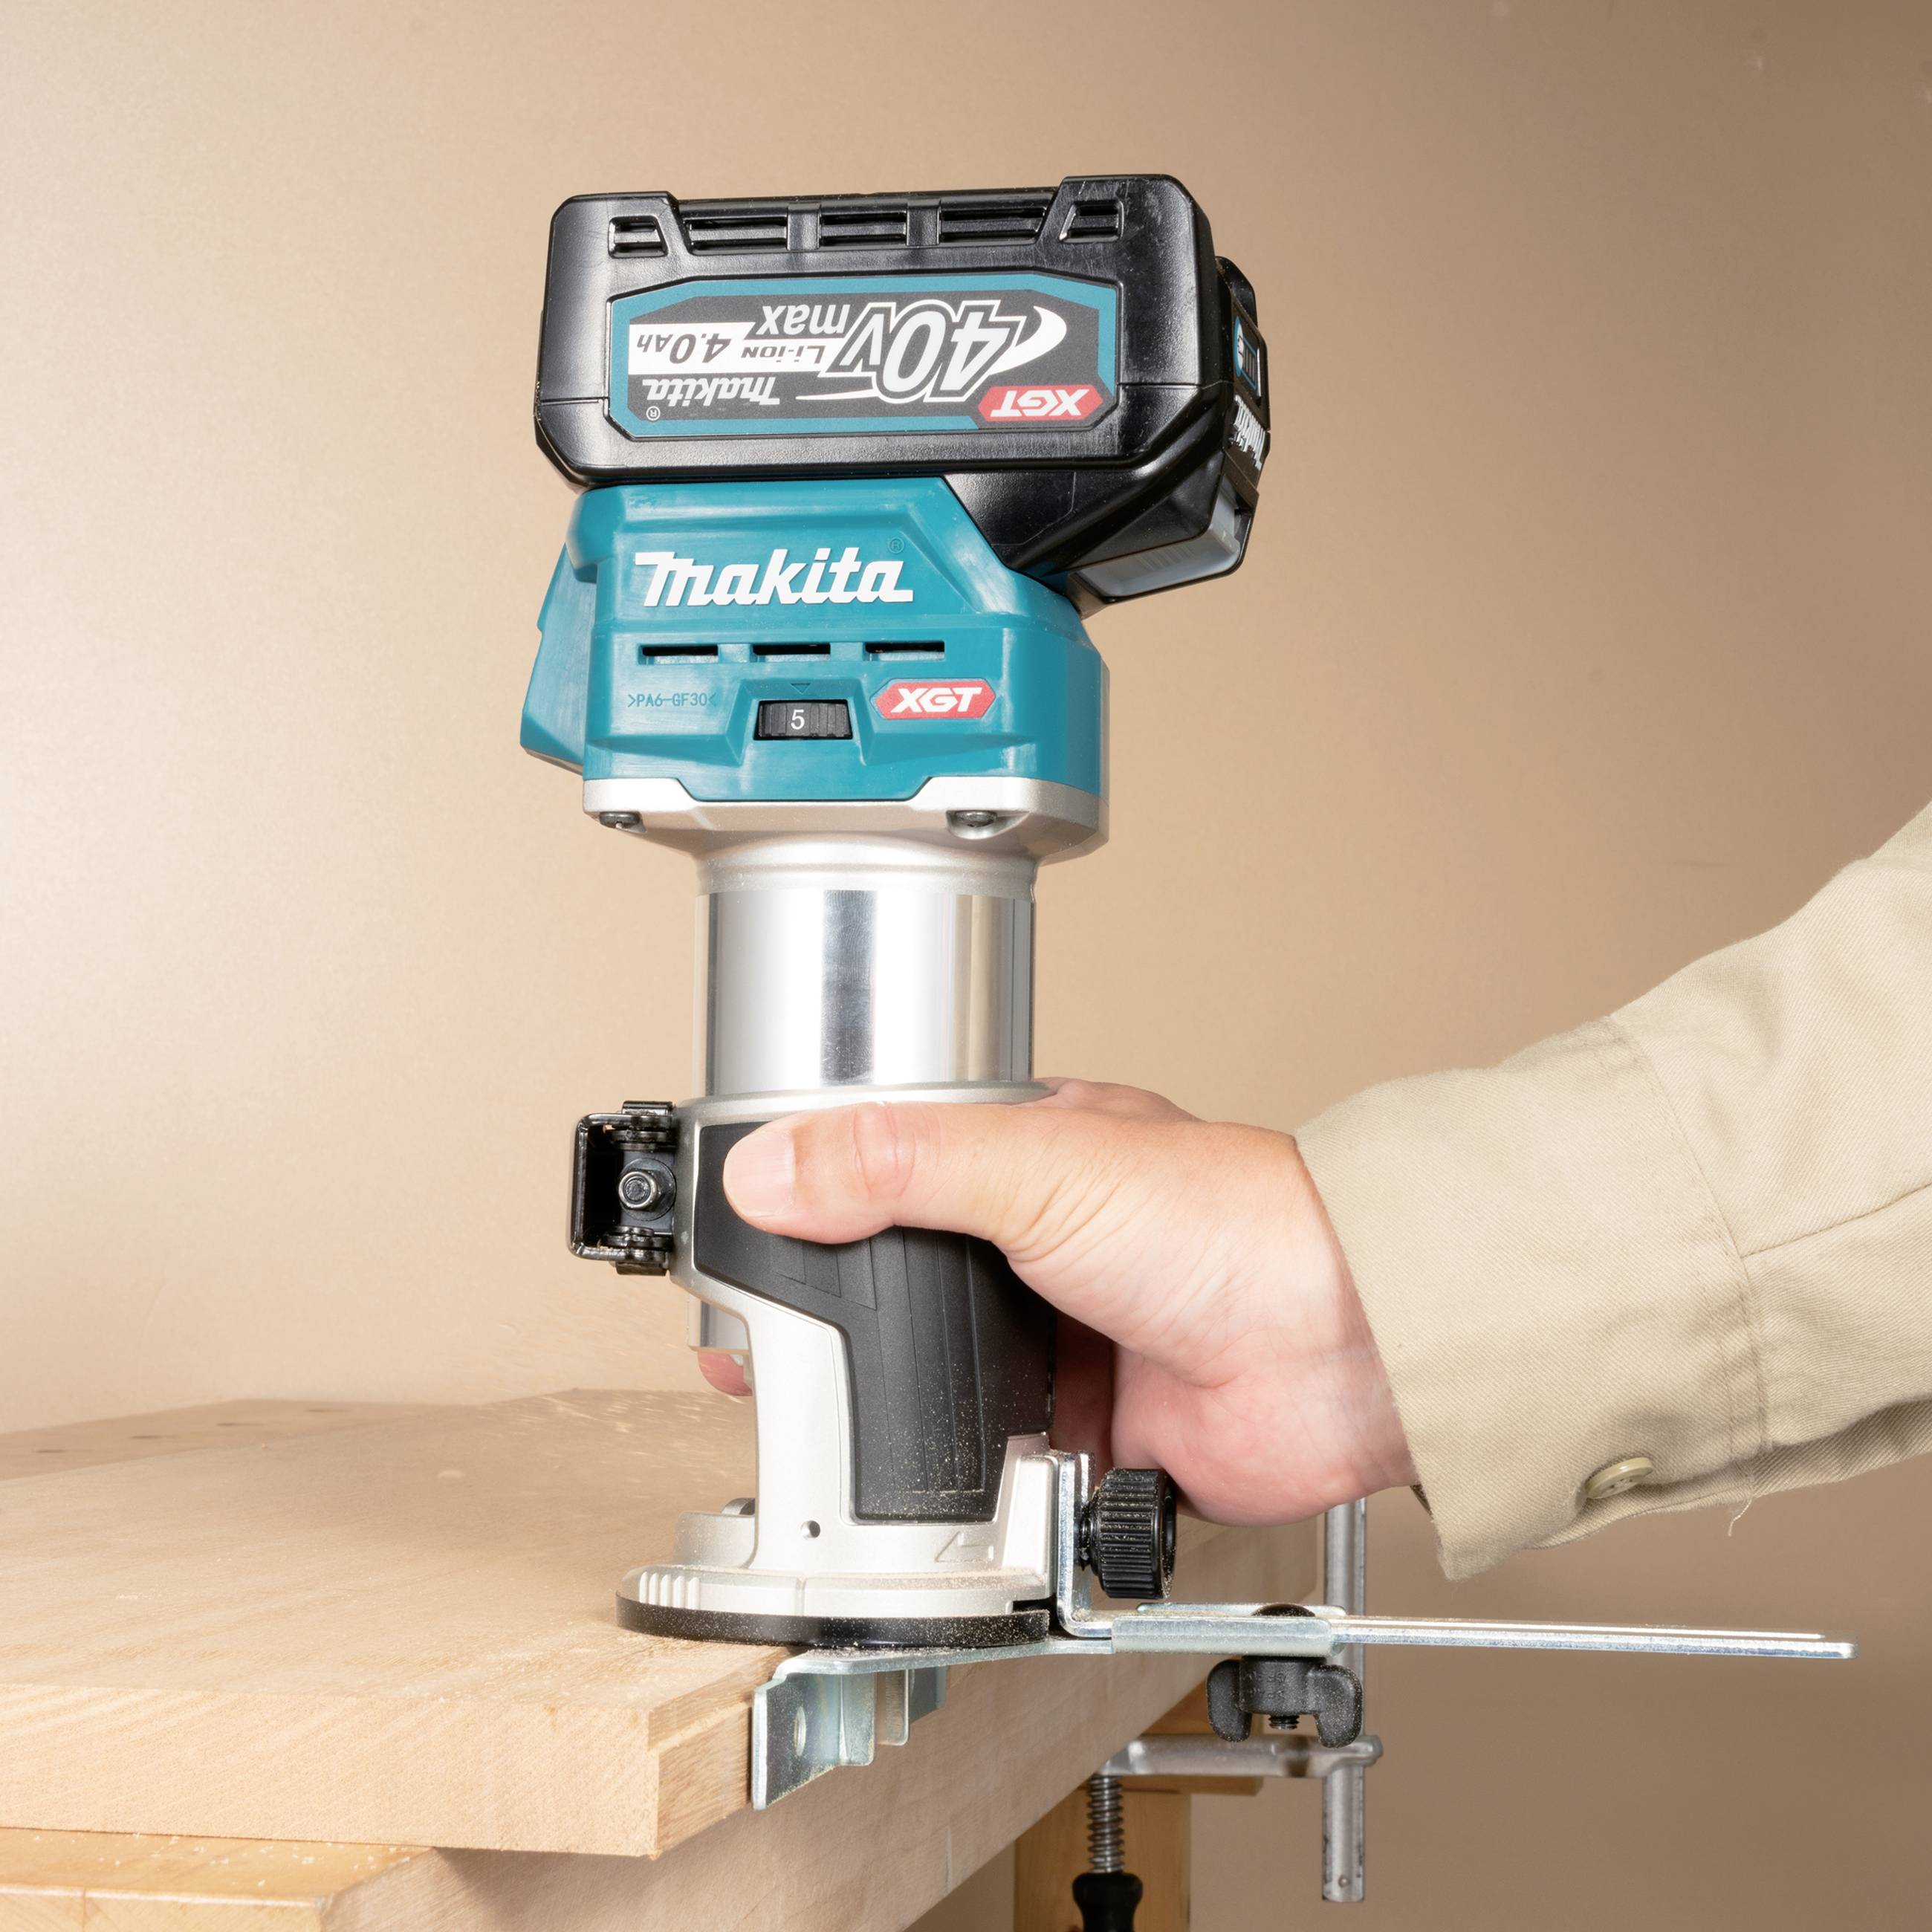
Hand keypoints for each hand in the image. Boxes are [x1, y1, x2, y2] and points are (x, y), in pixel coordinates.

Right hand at [711, 1079, 1414, 1524]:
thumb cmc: (1228, 1221)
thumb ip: (895, 1164)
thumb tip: (771, 1168)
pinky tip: (938, 1477)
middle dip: (840, 1323)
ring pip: (947, 1384)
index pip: (891, 1171)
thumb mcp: (1035, 1165)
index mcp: (1028, 1159)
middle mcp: (1043, 1251)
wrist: (1339, 1346)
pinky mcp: (1093, 1434)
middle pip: (909, 1288)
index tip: (746, 1237)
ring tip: (823, 1426)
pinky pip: (1004, 1470)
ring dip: (899, 1408)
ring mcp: (1066, 1344)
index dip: (815, 1201)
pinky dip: (971, 1483)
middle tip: (762, 1352)